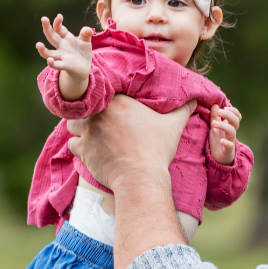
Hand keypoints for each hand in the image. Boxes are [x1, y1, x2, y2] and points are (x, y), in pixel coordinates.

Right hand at [36, 14, 92, 85]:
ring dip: (42, 50)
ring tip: (38, 44)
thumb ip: (86, 34)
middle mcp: (61, 46)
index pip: (59, 29)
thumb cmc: (82, 52)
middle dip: (47, 28)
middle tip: (43, 19)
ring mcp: (61, 56)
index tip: (59, 16)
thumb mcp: (86, 41)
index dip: (58, 23)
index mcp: (66, 38)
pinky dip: (52, 63)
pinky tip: (49, 60)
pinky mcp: (65, 65)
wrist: (84, 67)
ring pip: (48, 53)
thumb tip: (88, 29)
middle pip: (51, 37)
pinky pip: (57, 65)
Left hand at [66, 95, 195, 188]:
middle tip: (98, 120)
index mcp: (118, 102)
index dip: (104, 98)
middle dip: (90, 113)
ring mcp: (88, 132)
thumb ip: (182, 110)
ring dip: (80, 129)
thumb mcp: (173, 126)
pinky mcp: (83, 150)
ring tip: (91, 134)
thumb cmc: (156, 150)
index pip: (103, 91)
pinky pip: (72, 144)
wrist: (140, 177)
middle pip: (86, 107)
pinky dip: (78, 147)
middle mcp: (99, 113)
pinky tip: (89, 150)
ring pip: (73, 125)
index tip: (108, 105)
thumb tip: (195, 100)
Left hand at [207, 104, 242, 165]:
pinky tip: (221, 141)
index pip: (236, 116)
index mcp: (229, 126)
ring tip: (213, 124)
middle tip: (219, 112)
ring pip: (232, 132)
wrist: (219, 159)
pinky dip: (226, 142)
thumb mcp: (214, 128)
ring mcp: (230, 141)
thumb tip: (215, 105)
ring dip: (224, 126)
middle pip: (236, 121)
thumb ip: (215, 117)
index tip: (223, 107)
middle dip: (229, 115)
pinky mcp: (227, 150)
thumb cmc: (218, 141)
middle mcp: (231, 132)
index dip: (233, 110)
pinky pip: (229, 145)